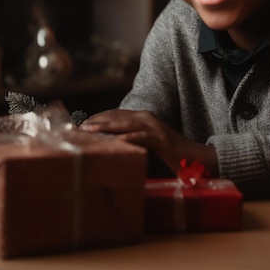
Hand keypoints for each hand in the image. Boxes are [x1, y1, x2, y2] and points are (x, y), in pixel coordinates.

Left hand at [80, 109, 217, 176]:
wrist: (194, 156)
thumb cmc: (168, 152)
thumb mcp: (145, 143)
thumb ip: (130, 140)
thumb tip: (109, 146)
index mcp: (142, 117)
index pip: (114, 113)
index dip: (97, 117)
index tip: (79, 124)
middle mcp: (146, 117)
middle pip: (116, 115)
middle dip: (95, 121)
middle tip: (76, 128)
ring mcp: (154, 127)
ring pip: (125, 123)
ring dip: (105, 126)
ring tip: (88, 131)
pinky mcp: (160, 139)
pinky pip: (141, 137)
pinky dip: (128, 139)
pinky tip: (116, 142)